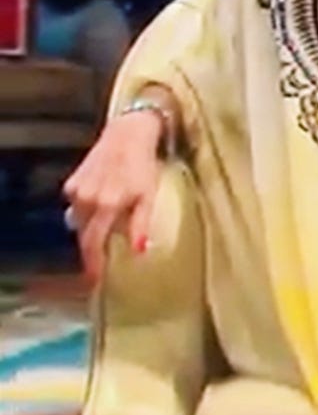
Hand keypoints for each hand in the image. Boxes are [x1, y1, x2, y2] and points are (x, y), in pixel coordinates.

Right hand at [62, 110, 163, 280]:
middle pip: (84, 234)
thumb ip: (141, 225)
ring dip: (91, 227)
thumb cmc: (144, 166)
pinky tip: (101, 202)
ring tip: (107, 225)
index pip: (94, 242)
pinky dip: (86, 209)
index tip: (95, 279)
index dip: (93, 263)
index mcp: (107, 205)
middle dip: (92, 248)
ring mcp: (77, 190)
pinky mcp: (72, 182)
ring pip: (79, 220)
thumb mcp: (148, 196)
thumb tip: (139, 251)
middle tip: (101, 259)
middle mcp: (87, 199)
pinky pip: (76, 205)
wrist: (128, 135)